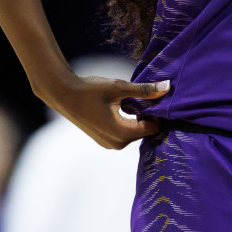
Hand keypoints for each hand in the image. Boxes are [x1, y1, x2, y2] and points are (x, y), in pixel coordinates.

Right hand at [44, 74, 169, 149]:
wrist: (64, 94)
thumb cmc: (90, 89)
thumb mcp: (119, 88)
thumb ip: (144, 91)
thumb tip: (167, 87)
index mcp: (121, 133)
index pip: (153, 128)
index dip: (158, 113)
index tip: (155, 98)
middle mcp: (117, 144)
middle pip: (144, 131)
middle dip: (148, 115)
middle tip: (144, 97)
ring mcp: (109, 144)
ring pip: (134, 132)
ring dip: (137, 118)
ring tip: (131, 101)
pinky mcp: (104, 140)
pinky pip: (124, 133)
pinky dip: (128, 122)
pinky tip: (123, 107)